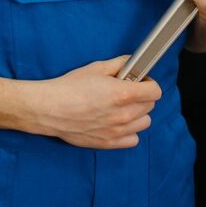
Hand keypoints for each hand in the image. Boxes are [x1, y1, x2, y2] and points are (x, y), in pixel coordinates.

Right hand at [32, 56, 161, 148]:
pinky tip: (118, 122)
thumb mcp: (97, 68)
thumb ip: (120, 64)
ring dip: (138, 114)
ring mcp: (116, 131)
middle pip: (150, 106)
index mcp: (123, 94)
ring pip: (145, 123)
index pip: (155, 91)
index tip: (141, 81)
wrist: (50, 108)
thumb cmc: (71, 86)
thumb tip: (132, 63)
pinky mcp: (108, 143)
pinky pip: (133, 139)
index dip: (149, 83)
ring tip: (122, 107)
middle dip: (142, 96)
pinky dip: (129, 131)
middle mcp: (123, 115)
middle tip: (128, 91)